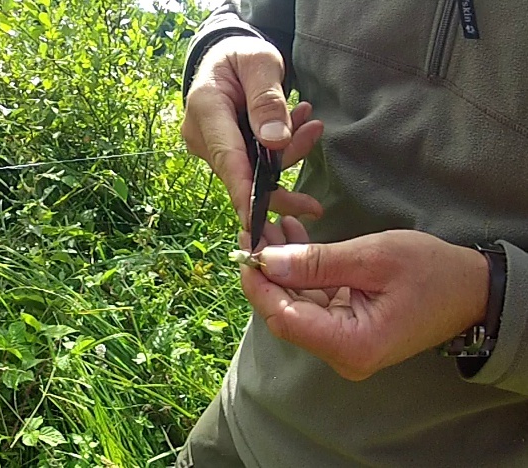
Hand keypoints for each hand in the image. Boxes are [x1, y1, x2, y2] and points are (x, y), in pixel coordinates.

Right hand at [182, 36, 323, 227]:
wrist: (225, 59)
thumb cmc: (240, 56)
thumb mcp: (259, 63)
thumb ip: (266, 100)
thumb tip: (275, 142)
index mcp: (205, 109)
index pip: (227, 159)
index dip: (244, 193)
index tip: (257, 222)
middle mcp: (201, 136)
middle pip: (245, 170)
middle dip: (284, 162)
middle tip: (315, 133)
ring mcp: (211, 148)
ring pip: (253, 170)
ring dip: (286, 152)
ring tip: (309, 122)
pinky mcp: (224, 154)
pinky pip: (255, 165)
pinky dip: (279, 152)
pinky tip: (297, 127)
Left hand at [240, 229, 489, 380]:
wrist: (470, 289)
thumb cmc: (431, 272)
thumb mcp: (373, 258)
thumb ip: (317, 263)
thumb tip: (267, 261)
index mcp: (350, 344)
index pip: (283, 317)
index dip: (257, 283)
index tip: (245, 247)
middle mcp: (341, 352)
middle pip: (285, 311)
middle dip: (267, 269)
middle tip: (255, 228)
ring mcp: (343, 343)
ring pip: (296, 303)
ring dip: (282, 265)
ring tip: (271, 226)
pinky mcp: (346, 329)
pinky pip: (313, 300)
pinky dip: (301, 270)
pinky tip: (292, 238)